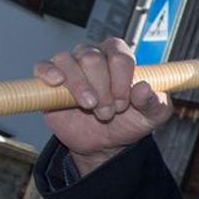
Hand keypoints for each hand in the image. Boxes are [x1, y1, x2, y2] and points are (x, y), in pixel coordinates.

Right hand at [36, 39, 171, 176]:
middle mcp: (94, 56)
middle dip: (102, 88)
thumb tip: (144, 87)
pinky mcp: (50, 80)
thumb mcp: (151, 117)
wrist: (103, 143)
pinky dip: (48, 72)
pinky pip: (43, 66)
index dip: (121, 80)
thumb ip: (156, 103)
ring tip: (89, 107)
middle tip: (107, 111)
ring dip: (80, 87)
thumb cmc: (128, 122)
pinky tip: (57, 82)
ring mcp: (71, 66)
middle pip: (92, 58)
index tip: (123, 102)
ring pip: (68, 61)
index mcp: (119, 58)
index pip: (119, 56)